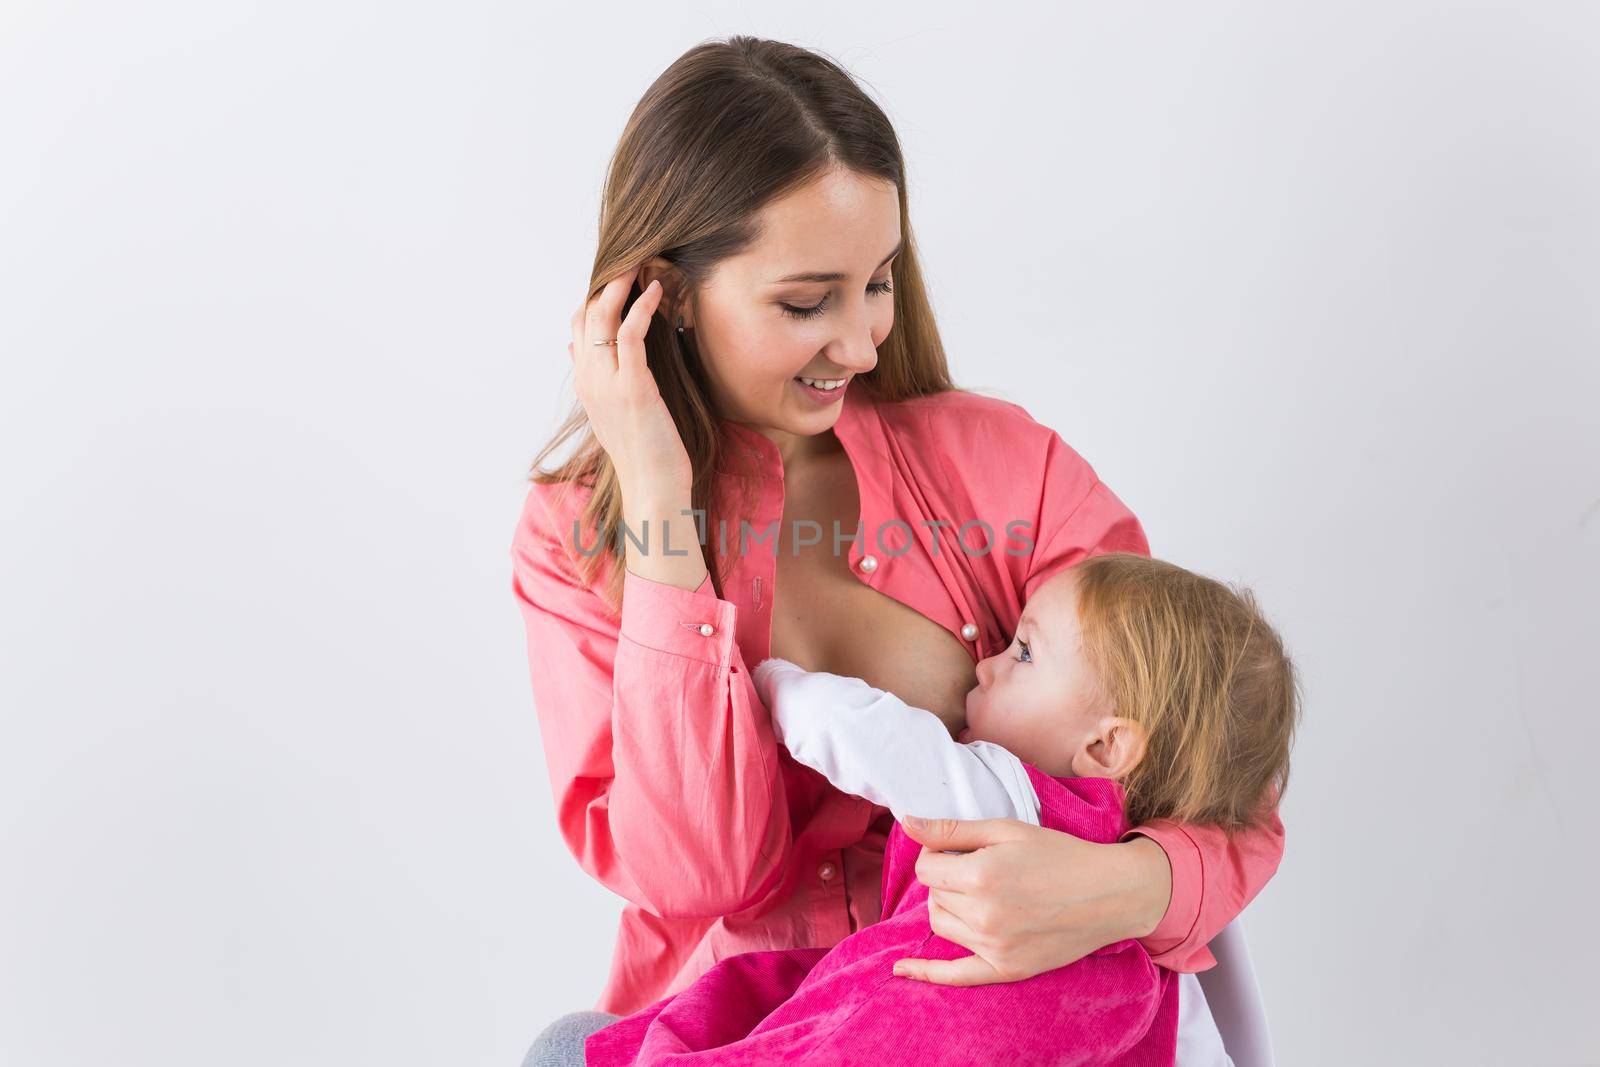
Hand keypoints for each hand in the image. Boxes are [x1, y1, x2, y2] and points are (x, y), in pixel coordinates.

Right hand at [569, 266, 692, 496]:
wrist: (652, 490)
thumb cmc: (645, 454)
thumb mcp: (614, 413)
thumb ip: (599, 381)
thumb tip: (578, 350)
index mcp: (586, 384)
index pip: (578, 326)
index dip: (596, 297)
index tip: (622, 277)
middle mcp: (590, 380)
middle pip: (585, 315)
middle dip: (607, 282)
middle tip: (632, 256)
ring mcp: (607, 383)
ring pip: (601, 318)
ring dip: (620, 284)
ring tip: (641, 261)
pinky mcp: (632, 387)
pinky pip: (630, 334)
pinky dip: (641, 306)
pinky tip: (657, 290)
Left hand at [890, 816, 1171, 985]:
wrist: (1110, 893)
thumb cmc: (1060, 854)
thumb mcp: (1006, 830)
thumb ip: (952, 829)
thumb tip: (907, 822)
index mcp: (981, 876)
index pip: (927, 867)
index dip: (938, 853)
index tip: (958, 849)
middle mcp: (984, 916)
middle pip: (933, 896)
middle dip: (945, 879)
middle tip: (976, 868)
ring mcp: (994, 947)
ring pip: (941, 925)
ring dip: (948, 907)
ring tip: (978, 893)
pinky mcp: (1007, 969)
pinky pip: (956, 976)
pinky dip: (926, 973)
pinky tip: (900, 970)